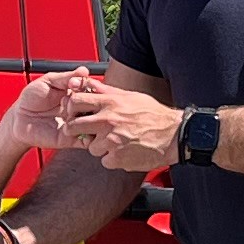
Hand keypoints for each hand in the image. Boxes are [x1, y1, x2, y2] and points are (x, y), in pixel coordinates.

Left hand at [4, 67, 86, 146]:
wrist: (19, 118)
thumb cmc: (31, 98)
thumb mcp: (48, 81)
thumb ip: (66, 77)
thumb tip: (84, 70)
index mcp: (75, 94)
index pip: (92, 91)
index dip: (87, 88)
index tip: (74, 86)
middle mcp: (78, 109)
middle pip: (96, 107)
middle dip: (86, 103)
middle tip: (69, 100)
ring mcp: (76, 124)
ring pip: (93, 123)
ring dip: (85, 118)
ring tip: (69, 113)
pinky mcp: (71, 139)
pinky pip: (86, 140)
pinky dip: (87, 135)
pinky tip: (75, 126)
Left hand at [60, 70, 185, 175]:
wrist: (173, 135)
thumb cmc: (154, 115)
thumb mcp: (130, 96)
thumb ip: (107, 91)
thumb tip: (89, 83)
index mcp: (110, 102)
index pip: (76, 101)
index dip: (70, 108)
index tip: (74, 113)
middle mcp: (108, 120)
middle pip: (73, 126)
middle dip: (75, 130)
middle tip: (85, 132)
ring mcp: (111, 140)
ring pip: (90, 147)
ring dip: (99, 147)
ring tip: (115, 142)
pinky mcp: (117, 158)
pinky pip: (104, 160)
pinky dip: (112, 159)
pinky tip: (124, 151)